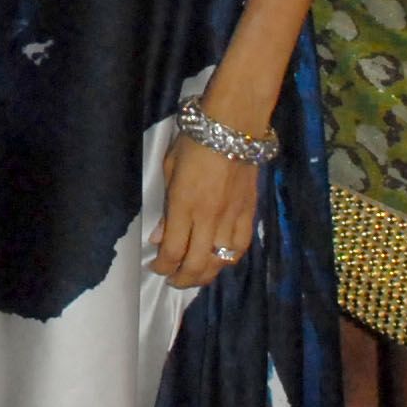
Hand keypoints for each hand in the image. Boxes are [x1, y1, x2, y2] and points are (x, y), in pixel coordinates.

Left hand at [152, 140, 259, 289]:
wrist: (233, 125)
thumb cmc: (194, 141)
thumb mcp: (169, 169)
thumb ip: (166, 208)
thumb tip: (161, 237)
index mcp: (184, 205)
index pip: (173, 251)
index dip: (163, 267)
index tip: (156, 267)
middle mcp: (209, 217)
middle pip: (197, 264)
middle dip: (183, 279)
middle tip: (173, 280)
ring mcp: (232, 217)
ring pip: (221, 261)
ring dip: (206, 274)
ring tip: (195, 276)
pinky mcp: (249, 212)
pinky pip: (241, 246)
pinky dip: (230, 259)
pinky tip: (221, 260)